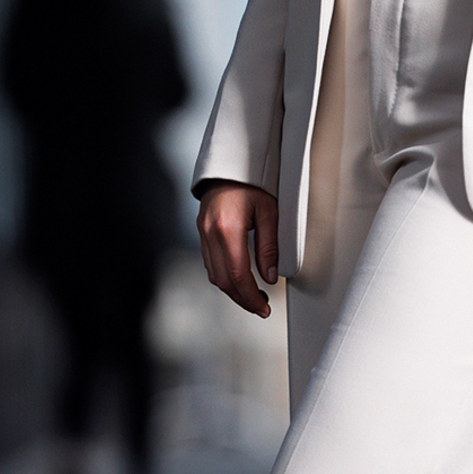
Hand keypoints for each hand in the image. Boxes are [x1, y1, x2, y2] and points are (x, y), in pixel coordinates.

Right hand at [197, 182, 279, 318]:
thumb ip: (270, 246)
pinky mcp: (202, 233)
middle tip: (261, 308)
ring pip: (214, 275)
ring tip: (254, 297)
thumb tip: (271, 277)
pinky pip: (210, 264)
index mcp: (228, 228)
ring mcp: (203, 234)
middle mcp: (210, 234)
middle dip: (242, 299)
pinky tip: (239, 279)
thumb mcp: (269, 211)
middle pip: (223, 280)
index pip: (237, 274)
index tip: (264, 307)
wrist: (230, 165)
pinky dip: (224, 277)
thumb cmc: (253, 183)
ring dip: (233, 291)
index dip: (250, 296)